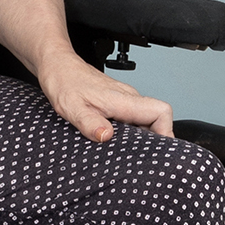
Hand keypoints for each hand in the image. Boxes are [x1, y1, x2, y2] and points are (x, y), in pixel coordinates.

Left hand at [36, 47, 173, 143]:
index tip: (158, 150)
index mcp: (124, 99)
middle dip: (154, 140)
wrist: (58, 67)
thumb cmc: (64, 83)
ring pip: (145, 119)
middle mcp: (129, 98)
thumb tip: (105, 136)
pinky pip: (133, 117)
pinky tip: (117, 141)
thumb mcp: (72, 107)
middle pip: (157, 119)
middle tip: (141, 158)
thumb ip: (89, 123)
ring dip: (142, 137)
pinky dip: (131, 132)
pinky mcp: (117, 102)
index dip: (166, 131)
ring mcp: (124, 99)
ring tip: (128, 153)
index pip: (161, 112)